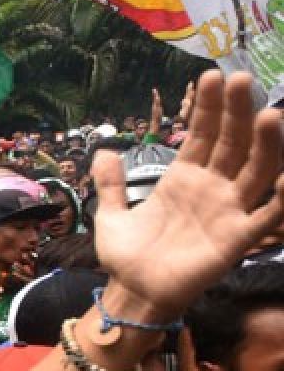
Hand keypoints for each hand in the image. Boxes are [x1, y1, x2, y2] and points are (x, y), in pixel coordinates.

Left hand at [93, 71, 283, 321]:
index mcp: (183, 179)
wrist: (132, 294)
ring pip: (255, 171)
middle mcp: (211, 189)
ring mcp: (226, 211)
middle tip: (242, 79)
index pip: (202, 135)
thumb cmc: (126, 256)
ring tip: (270, 114)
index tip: (212, 77)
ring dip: (266, 144)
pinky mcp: (236, 239)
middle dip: (237, 112)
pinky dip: (281, 198)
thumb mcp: (110, 215)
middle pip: (231, 143)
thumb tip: (103, 151)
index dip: (207, 108)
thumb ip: (110, 183)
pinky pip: (267, 216)